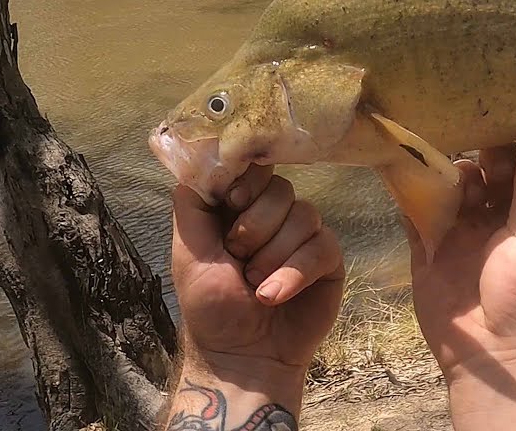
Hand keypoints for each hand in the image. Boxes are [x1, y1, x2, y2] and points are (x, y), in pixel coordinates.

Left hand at [167, 165, 343, 421]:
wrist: (241, 357)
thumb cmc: (211, 308)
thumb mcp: (188, 252)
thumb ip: (192, 204)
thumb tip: (199, 158)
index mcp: (241, 208)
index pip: (254, 169)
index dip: (247, 182)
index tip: (232, 202)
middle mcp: (275, 217)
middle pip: (281, 188)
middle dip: (255, 226)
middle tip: (238, 257)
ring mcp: (304, 237)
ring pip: (304, 214)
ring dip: (273, 254)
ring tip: (255, 285)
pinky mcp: (327, 261)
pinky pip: (322, 245)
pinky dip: (294, 272)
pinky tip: (275, 296)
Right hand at [407, 124, 515, 430]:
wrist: (498, 360)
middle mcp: (505, 216)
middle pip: (495, 164)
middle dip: (485, 136)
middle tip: (470, 101)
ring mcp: (466, 230)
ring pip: (456, 180)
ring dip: (448, 158)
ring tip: (435, 126)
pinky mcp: (431, 246)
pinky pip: (417, 208)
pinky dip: (409, 183)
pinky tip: (397, 153)